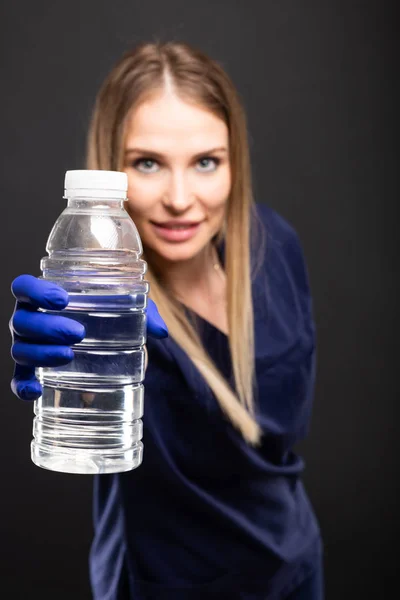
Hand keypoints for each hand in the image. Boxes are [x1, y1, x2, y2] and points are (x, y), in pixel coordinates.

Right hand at [10, 274, 167, 400]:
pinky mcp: (31, 370)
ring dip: (41, 353)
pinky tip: (36, 390)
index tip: (63, 299)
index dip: (37, 291)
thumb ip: (145, 312)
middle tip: (78, 333)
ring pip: (20, 349)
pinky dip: (22, 385)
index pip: (24, 287)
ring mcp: (28, 345)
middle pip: (22, 321)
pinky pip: (19, 378)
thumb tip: (160, 332)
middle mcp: (30, 319)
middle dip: (47, 327)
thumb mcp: (128, 307)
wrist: (103, 341)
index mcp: (44, 296)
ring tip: (69, 355)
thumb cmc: (108, 313)